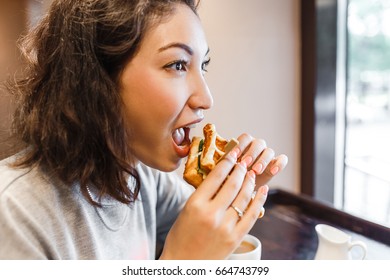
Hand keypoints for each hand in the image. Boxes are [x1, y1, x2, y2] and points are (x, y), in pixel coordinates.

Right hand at [159, 133, 287, 258]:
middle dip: (240, 169)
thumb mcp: (186, 210)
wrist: (185, 264)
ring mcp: (226, 227)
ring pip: (244, 197)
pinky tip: (262, 190)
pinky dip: (258, 200)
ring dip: (250, 182)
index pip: (216, 176)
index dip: (227, 162)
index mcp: (195, 205)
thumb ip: (203, 195)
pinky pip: (252, 215)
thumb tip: (221, 177)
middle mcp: (212, 214)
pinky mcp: (236, 237)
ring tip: (251, 173)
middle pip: (232, 184)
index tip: (233, 154)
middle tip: (244, 161)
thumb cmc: (181, 236)